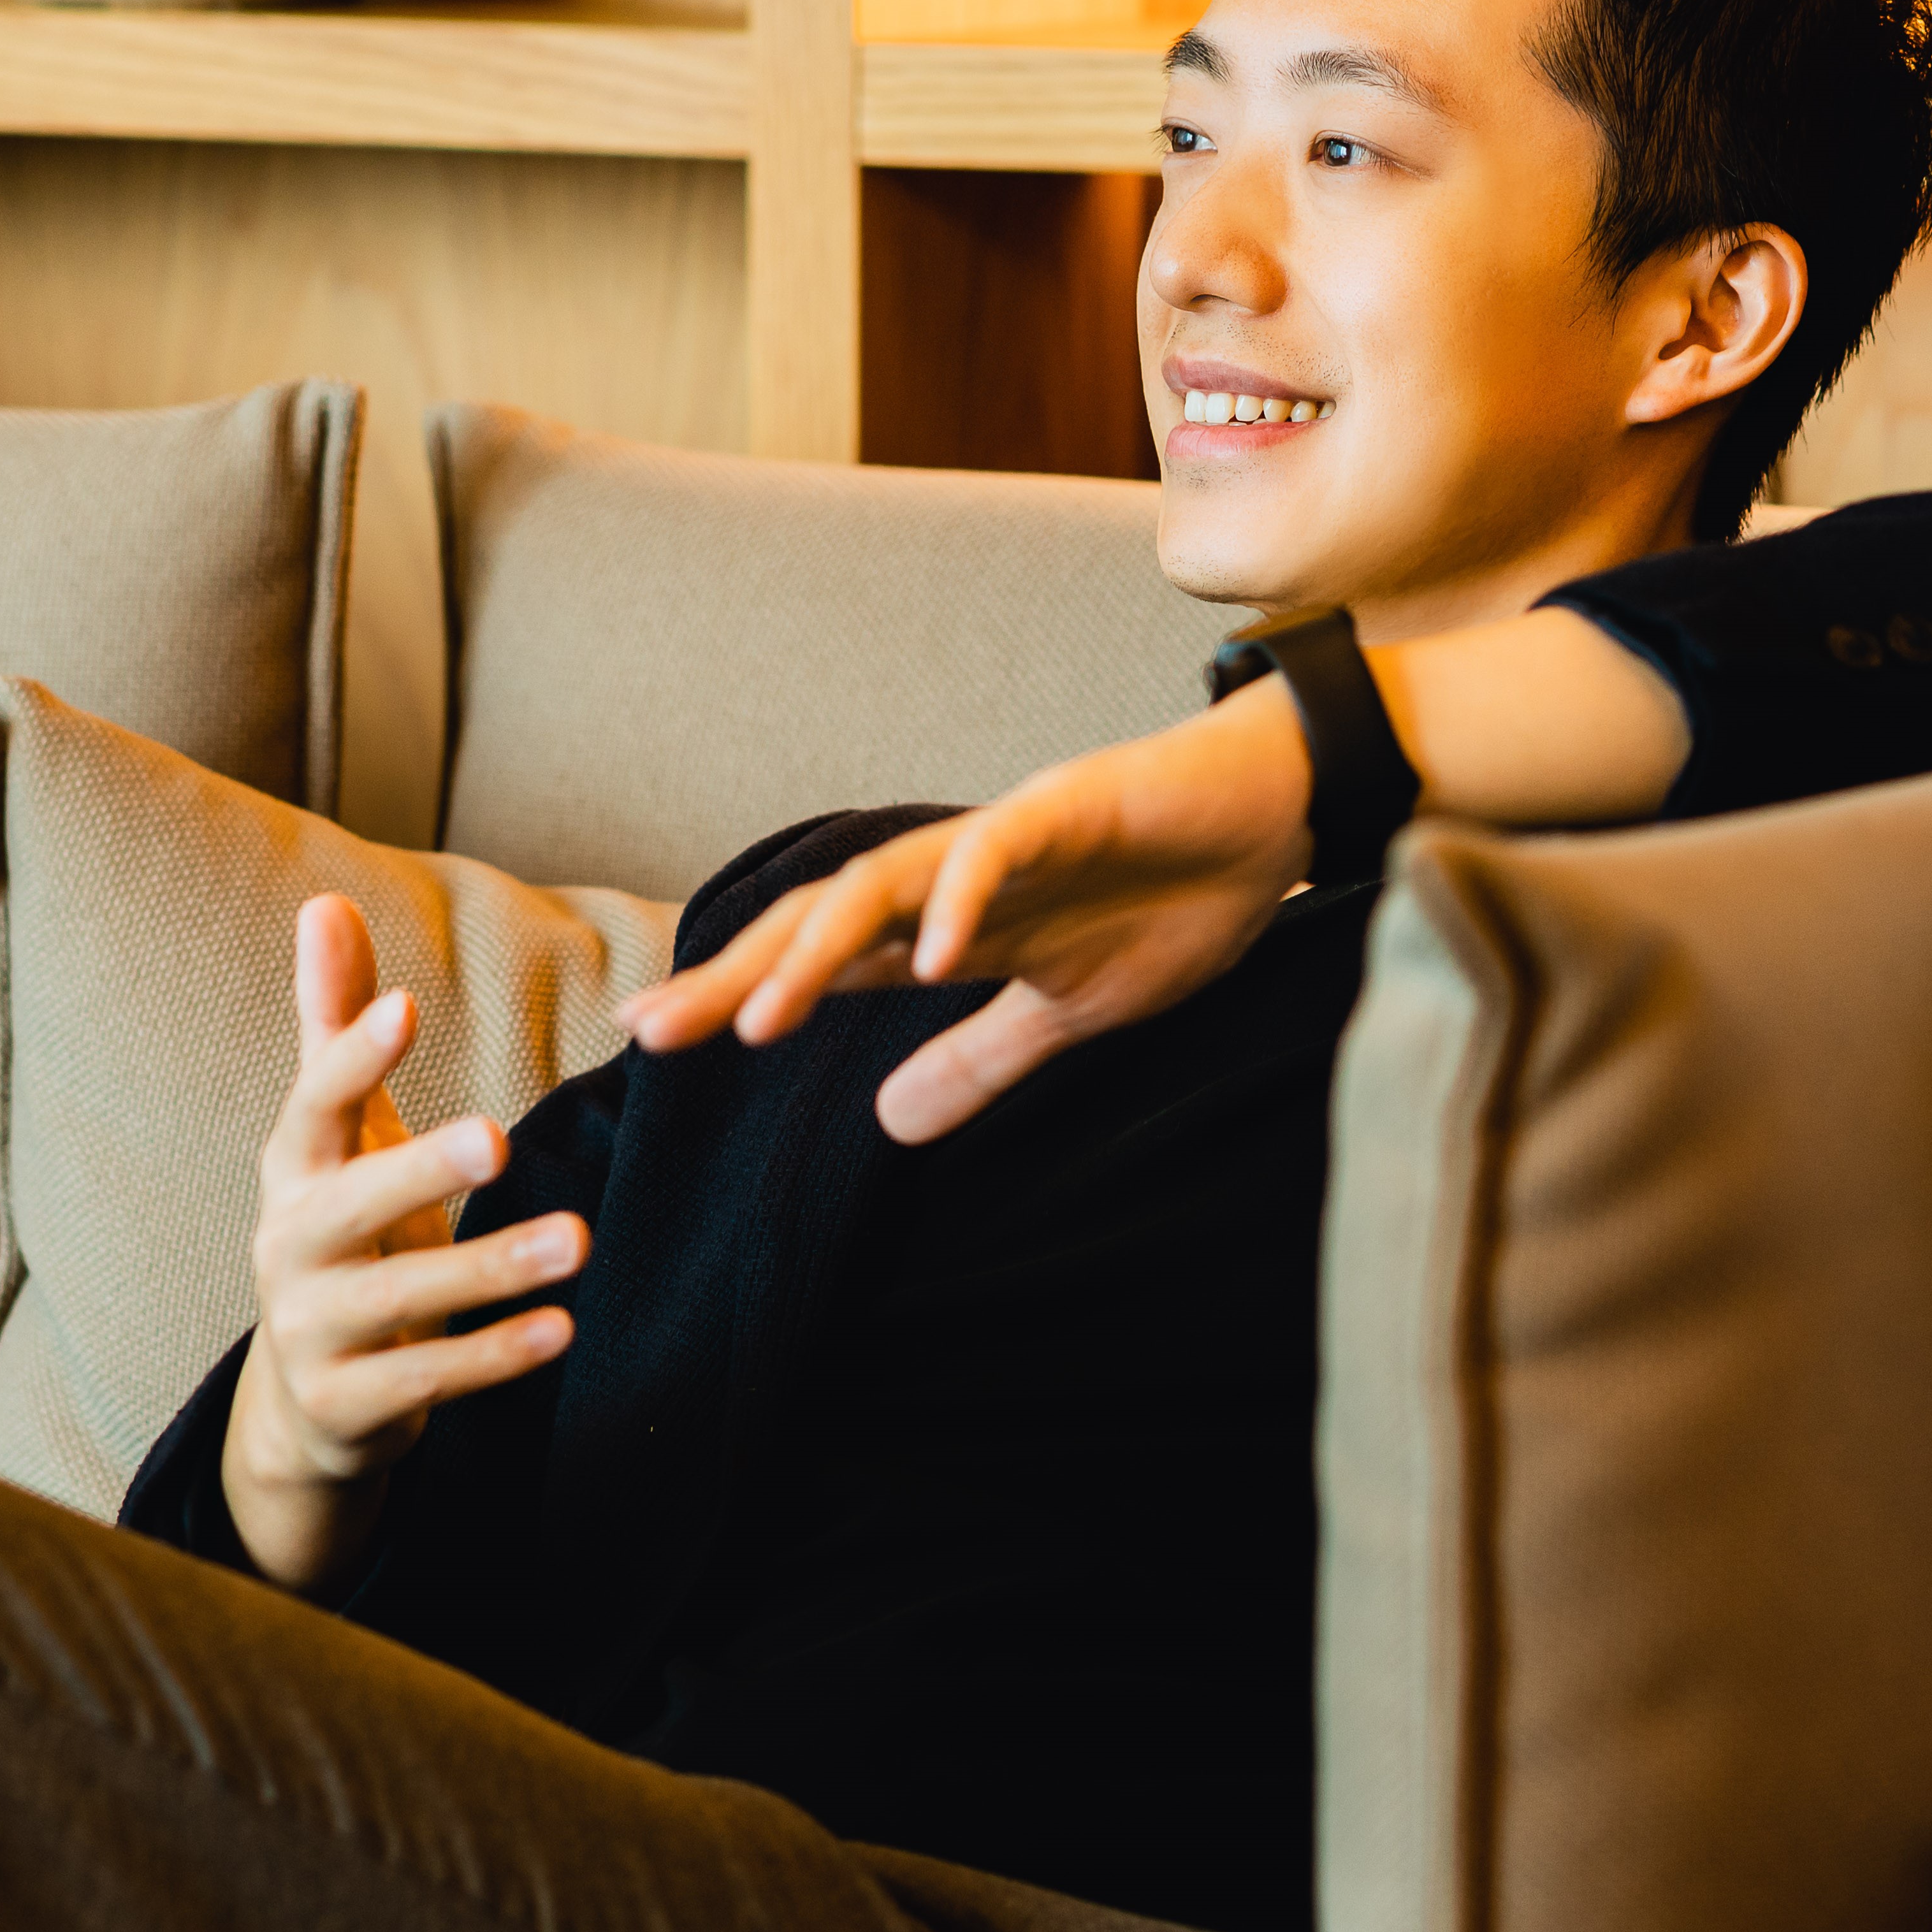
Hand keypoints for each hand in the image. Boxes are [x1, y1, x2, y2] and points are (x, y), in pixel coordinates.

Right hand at [221, 894, 587, 1588]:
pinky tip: (563, 1329)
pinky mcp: (348, 1406)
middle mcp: (289, 1249)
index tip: (407, 1006)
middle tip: (497, 1138)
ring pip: (398, 1302)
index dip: (351, 1058)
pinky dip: (493, 1356)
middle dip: (418, 1173)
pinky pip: (426, 1381)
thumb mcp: (342, 1135)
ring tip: (579, 1239)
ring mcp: (312, 1333)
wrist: (308, 1399)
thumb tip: (324, 901)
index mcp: (294, 1173)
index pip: (312, 1108)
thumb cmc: (344, 1234)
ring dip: (489, 1271)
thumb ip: (338, 1025)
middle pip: (346, 1209)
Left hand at [618, 677, 1315, 1141]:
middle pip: (824, 919)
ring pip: (887, 884)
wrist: (1278, 812)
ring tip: (761, 1016)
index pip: (826, 960)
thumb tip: (888, 1126)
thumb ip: (981, 1061)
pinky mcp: (1074, 805)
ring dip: (820, 950)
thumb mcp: (1072, 1014)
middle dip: (737, 973)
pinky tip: (932, 960)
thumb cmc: (1177, 898)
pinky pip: (1001, 852)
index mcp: (955, 924)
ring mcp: (1010, 836)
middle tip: (653, 1030)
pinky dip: (964, 904)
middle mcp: (958, 877)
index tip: (653, 1040)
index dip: (739, 993)